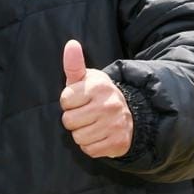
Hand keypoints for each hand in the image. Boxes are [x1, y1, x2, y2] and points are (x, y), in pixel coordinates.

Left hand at [58, 39, 132, 158]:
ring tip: (92, 124)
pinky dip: (91, 145)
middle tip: (86, 114)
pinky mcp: (118, 142)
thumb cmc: (98, 95)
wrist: (129, 113)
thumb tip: (71, 44)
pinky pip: (90, 150)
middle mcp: (109, 104)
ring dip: (82, 133)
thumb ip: (74, 64)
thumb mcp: (86, 78)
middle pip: (69, 121)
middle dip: (74, 119)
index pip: (65, 101)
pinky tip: (99, 135)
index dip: (69, 102)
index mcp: (98, 86)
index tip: (79, 100)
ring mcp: (115, 124)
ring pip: (78, 137)